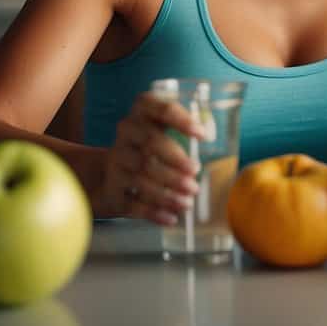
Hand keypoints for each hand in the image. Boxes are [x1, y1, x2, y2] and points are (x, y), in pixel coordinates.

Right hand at [96, 92, 205, 223]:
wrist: (110, 174)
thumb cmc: (149, 149)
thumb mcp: (162, 131)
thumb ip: (186, 131)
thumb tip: (216, 139)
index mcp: (142, 112)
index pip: (159, 108)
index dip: (181, 119)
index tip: (203, 134)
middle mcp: (126, 132)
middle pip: (151, 143)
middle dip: (176, 160)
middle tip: (195, 173)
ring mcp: (117, 161)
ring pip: (142, 174)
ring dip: (168, 190)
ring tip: (188, 201)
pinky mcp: (112, 188)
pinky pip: (132, 202)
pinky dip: (154, 211)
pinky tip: (172, 218)